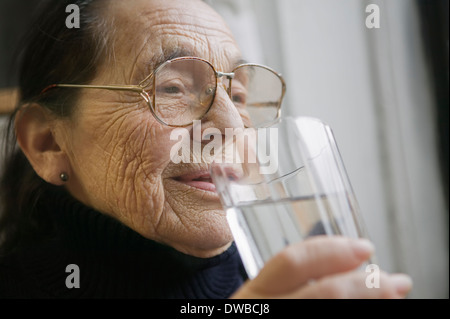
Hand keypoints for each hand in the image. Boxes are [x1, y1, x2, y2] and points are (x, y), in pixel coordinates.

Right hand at [231, 236, 411, 298]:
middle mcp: (266, 313)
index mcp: (254, 296)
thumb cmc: (261, 318)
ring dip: (372, 305)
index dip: (331, 250)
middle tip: (396, 281)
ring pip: (338, 314)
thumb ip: (293, 288)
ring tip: (394, 298)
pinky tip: (374, 316)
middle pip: (325, 294)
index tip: (364, 247)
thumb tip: (349, 269)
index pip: (291, 262)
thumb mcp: (264, 302)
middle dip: (367, 285)